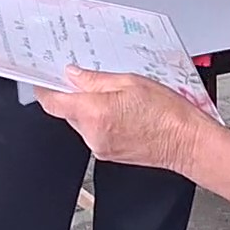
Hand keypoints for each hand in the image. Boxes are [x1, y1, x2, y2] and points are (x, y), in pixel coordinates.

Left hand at [35, 66, 209, 172]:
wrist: (186, 142)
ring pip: (80, 122)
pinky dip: (99, 120)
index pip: (53, 102)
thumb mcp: (130, 81)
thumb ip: (96, 79)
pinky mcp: (107, 155)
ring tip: (116, 97)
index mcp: (94, 112)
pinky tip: (120, 111)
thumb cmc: (167, 112)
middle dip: (73, 95)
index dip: (44, 88)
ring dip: (88, 108)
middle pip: (66, 111)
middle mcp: (92, 134)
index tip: (43, 79)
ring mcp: (99, 147)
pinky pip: (93, 132)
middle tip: (90, 80)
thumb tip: (73, 75)